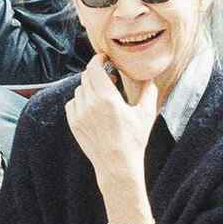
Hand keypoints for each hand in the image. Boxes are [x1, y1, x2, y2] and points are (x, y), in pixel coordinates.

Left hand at [68, 63, 162, 191]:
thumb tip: (150, 76)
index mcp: (107, 98)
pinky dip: (81, 100)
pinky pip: (72, 103)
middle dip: (96, 72)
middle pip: (86, 76)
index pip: (94, 68)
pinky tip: (92, 106)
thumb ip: (149, 91)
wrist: (117, 166)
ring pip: (79, 90)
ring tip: (102, 94)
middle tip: (108, 75)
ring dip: (89, 87)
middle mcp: (90, 104)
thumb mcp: (146, 114)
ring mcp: (79, 114)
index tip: (104, 57)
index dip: (98, 59)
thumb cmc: (134, 141)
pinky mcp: (73, 124)